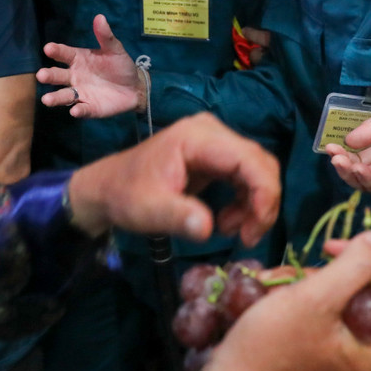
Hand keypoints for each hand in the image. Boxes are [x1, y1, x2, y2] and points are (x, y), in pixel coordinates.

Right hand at [38, 15, 142, 117]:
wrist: (134, 87)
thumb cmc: (120, 65)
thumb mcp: (115, 49)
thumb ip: (106, 36)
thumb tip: (100, 17)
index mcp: (78, 59)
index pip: (64, 54)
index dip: (56, 51)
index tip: (48, 48)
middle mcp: (74, 76)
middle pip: (58, 75)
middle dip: (49, 75)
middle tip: (41, 75)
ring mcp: (80, 93)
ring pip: (64, 95)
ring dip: (55, 98)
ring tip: (46, 100)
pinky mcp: (90, 107)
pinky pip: (82, 110)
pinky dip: (78, 111)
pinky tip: (75, 111)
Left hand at [67, 112, 278, 242]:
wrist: (107, 188)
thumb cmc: (125, 195)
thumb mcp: (148, 210)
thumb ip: (178, 217)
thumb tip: (208, 229)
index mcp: (198, 138)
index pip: (249, 158)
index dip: (264, 193)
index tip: (255, 229)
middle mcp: (213, 133)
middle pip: (260, 163)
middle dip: (262, 203)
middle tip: (248, 237)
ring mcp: (215, 143)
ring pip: (257, 171)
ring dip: (254, 205)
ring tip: (232, 231)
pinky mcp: (216, 157)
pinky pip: (245, 177)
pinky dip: (245, 202)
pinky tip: (226, 221)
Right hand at [186, 231, 370, 370]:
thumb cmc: (272, 346)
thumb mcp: (316, 298)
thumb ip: (353, 265)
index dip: (364, 257)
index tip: (328, 246)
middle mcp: (358, 356)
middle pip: (355, 292)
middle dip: (319, 275)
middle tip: (290, 277)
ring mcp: (331, 357)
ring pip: (327, 299)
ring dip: (298, 284)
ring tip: (269, 288)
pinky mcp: (307, 355)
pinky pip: (309, 315)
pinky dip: (288, 301)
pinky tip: (265, 300)